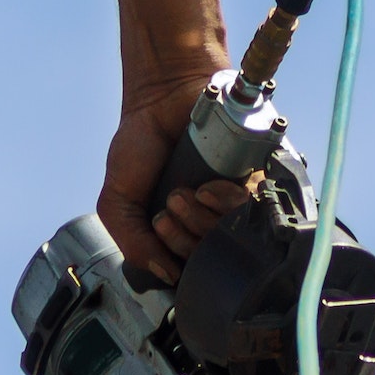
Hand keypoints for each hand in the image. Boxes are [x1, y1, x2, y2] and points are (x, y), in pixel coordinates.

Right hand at [97, 76, 250, 284]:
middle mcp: (209, 221)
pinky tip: (207, 185)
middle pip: (211, 258)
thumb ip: (132, 242)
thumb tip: (167, 276)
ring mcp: (233, 202)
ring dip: (203, 219)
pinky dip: (227, 200)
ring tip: (184, 192)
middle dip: (185, 237)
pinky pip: (253, 209)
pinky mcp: (254, 180)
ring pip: (233, 237)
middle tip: (171, 205)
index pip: (188, 271)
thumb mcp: (119, 201)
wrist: (164, 98)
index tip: (159, 227)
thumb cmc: (141, 146)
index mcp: (178, 232)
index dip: (175, 259)